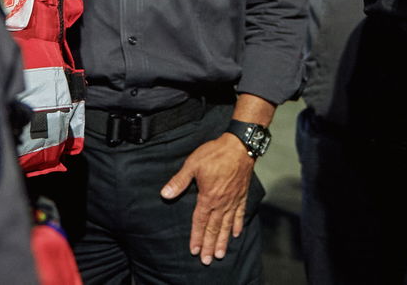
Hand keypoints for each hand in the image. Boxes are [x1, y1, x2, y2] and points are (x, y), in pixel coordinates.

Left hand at [160, 133, 253, 264]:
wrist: (239, 146)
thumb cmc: (214, 153)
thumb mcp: (192, 164)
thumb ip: (179, 181)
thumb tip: (165, 194)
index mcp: (208, 197)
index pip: (200, 221)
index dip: (196, 236)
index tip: (194, 250)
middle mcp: (221, 202)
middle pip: (214, 228)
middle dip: (209, 245)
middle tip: (207, 260)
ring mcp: (233, 200)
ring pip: (227, 225)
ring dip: (223, 240)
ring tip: (220, 254)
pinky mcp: (242, 194)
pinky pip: (240, 213)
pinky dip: (237, 224)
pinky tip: (236, 234)